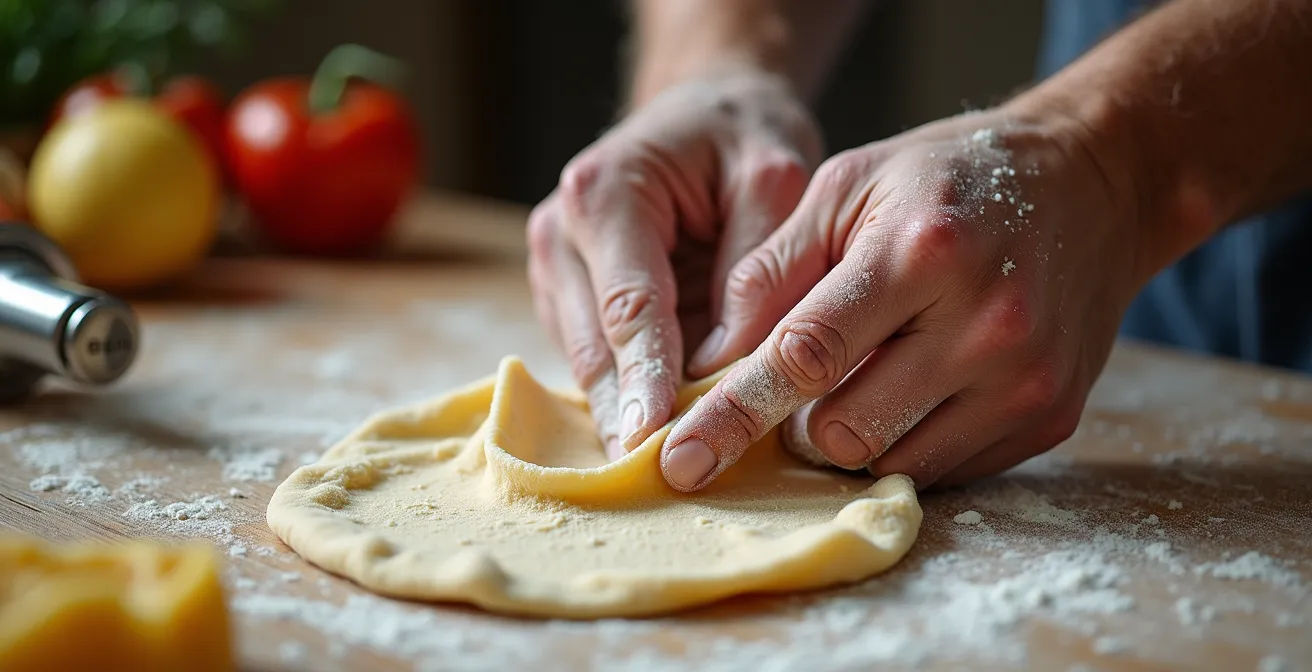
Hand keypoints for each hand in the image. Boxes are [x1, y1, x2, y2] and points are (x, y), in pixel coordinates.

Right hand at [527, 72, 822, 458]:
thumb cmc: (740, 135)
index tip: (655, 440)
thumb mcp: (773, 178)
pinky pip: (600, 358)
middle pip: (595, 347)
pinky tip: (667, 431)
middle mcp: (561, 233)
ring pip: (590, 362)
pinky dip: (632, 393)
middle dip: (630, 414)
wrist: (703, 114)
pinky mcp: (570, 296)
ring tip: (674, 465)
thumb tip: (735, 364)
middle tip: (664, 477)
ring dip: (629, 412)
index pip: (629, 307)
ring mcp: (557, 268)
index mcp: (604, 195)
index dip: (645, 379)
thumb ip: (757, 267)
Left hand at [659, 104, 1143, 490]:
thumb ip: (771, 271)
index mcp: (920, 253)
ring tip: (872, 372)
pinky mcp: (1052, 419)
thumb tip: (710, 361)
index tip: (678, 460)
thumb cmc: (948, 180)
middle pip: (845, 432)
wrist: (1092, 185)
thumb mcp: (845, 186)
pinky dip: (908, 443)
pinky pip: (946, 472)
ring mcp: (1026, 381)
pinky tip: (920, 385)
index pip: (804, 358)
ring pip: (892, 466)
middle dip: (800, 423)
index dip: (732, 414)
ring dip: (854, 437)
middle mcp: (984, 325)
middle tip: (813, 374)